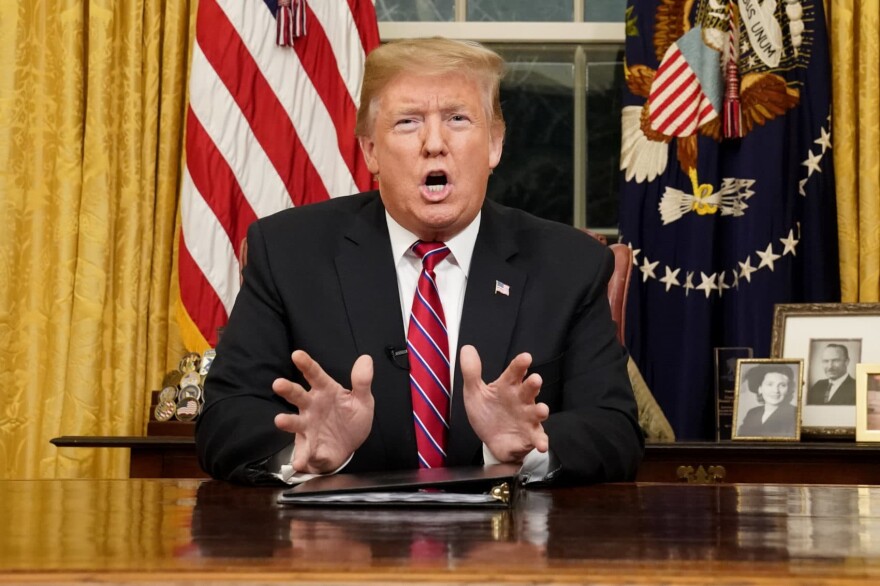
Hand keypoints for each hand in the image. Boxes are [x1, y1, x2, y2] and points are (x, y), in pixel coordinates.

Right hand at [273, 350, 374, 473]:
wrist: (348, 446)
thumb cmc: (351, 418)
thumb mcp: (362, 400)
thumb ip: (362, 381)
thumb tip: (366, 359)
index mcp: (325, 391)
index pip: (315, 375)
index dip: (306, 364)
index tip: (297, 354)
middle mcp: (312, 407)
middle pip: (298, 395)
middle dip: (288, 389)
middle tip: (278, 384)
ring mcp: (308, 427)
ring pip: (294, 422)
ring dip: (287, 421)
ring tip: (280, 420)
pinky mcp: (309, 447)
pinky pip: (304, 452)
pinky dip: (301, 457)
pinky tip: (300, 462)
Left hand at [460, 345, 549, 462]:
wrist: (490, 440)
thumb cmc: (487, 412)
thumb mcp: (474, 392)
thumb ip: (471, 372)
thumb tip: (467, 349)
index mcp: (508, 386)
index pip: (515, 372)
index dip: (520, 365)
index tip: (526, 357)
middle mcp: (521, 400)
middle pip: (529, 389)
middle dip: (534, 384)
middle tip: (535, 379)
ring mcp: (527, 418)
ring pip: (537, 412)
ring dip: (541, 411)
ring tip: (542, 410)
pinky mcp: (529, 436)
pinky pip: (538, 438)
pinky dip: (541, 441)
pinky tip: (542, 445)